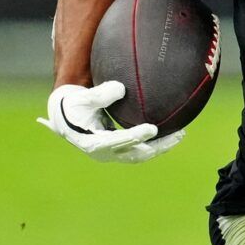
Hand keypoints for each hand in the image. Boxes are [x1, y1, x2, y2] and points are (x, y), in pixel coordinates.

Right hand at [35, 81, 184, 162]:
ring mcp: (112, 155)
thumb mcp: (82, 98)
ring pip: (141, 155)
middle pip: (136, 153)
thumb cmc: (73, 105)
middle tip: (178, 135)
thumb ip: (100, 94)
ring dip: (161, 147)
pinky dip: (155, 144)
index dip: (136, 136)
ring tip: (180, 135)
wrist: (64, 119)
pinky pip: (140, 151)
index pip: (118, 141)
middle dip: (158, 146)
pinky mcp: (119, 152)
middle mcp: (104, 154)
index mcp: (92, 143)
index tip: (152, 128)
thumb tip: (121, 89)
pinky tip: (172, 134)